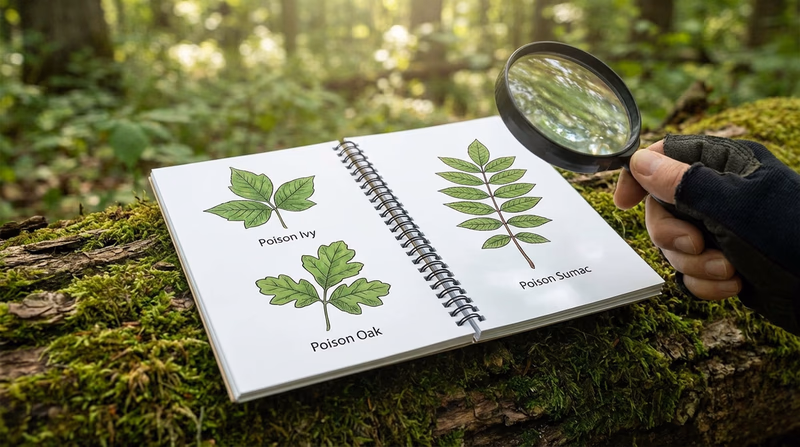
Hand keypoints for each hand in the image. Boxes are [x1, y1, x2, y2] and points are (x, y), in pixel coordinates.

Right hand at [613, 140, 741, 299]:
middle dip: (672, 234)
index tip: (623, 202)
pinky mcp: (723, 262)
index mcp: (726, 164)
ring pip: (672, 244)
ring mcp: (721, 229)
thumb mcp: (735, 207)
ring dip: (693, 264)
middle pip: (661, 207)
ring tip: (728, 271)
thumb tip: (640, 160)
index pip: (666, 155)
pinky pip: (688, 272)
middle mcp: (719, 194)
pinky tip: (733, 287)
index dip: (639, 176)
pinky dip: (704, 284)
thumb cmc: (794, 240)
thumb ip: (683, 182)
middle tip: (696, 245)